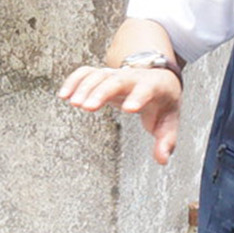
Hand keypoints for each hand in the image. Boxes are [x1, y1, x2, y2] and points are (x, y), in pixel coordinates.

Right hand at [62, 60, 185, 164]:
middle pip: (117, 80)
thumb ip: (166, 141)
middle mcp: (133, 77)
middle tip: (87, 107)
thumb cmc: (163, 101)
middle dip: (101, 92)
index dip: (138, 97)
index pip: (147, 88)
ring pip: (99, 75)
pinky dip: (74, 81)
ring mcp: (116, 74)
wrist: (157, 77)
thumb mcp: (170, 121)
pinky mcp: (103, 75)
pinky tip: (64, 94)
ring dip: (85, 87)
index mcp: (154, 85)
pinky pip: (86, 73)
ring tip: (74, 103)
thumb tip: (162, 159)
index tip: (127, 109)